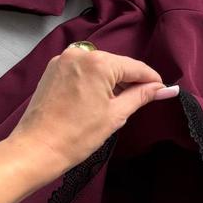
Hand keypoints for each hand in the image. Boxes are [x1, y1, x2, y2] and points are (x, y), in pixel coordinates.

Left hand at [4, 47, 178, 185]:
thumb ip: (141, 96)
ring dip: (111, 81)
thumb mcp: (115, 115)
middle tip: (141, 101)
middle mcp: (79, 53)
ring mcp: (63, 60)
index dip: (151, 81)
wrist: (36, 149)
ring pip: (98, 67)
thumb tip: (166, 89)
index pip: (135, 67)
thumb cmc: (76, 136)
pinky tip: (96, 100)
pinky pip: (82, 70)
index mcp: (98, 62)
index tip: (163, 91)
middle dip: (129, 81)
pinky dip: (93, 81)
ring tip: (116, 104)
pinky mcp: (53, 70)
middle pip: (116, 64)